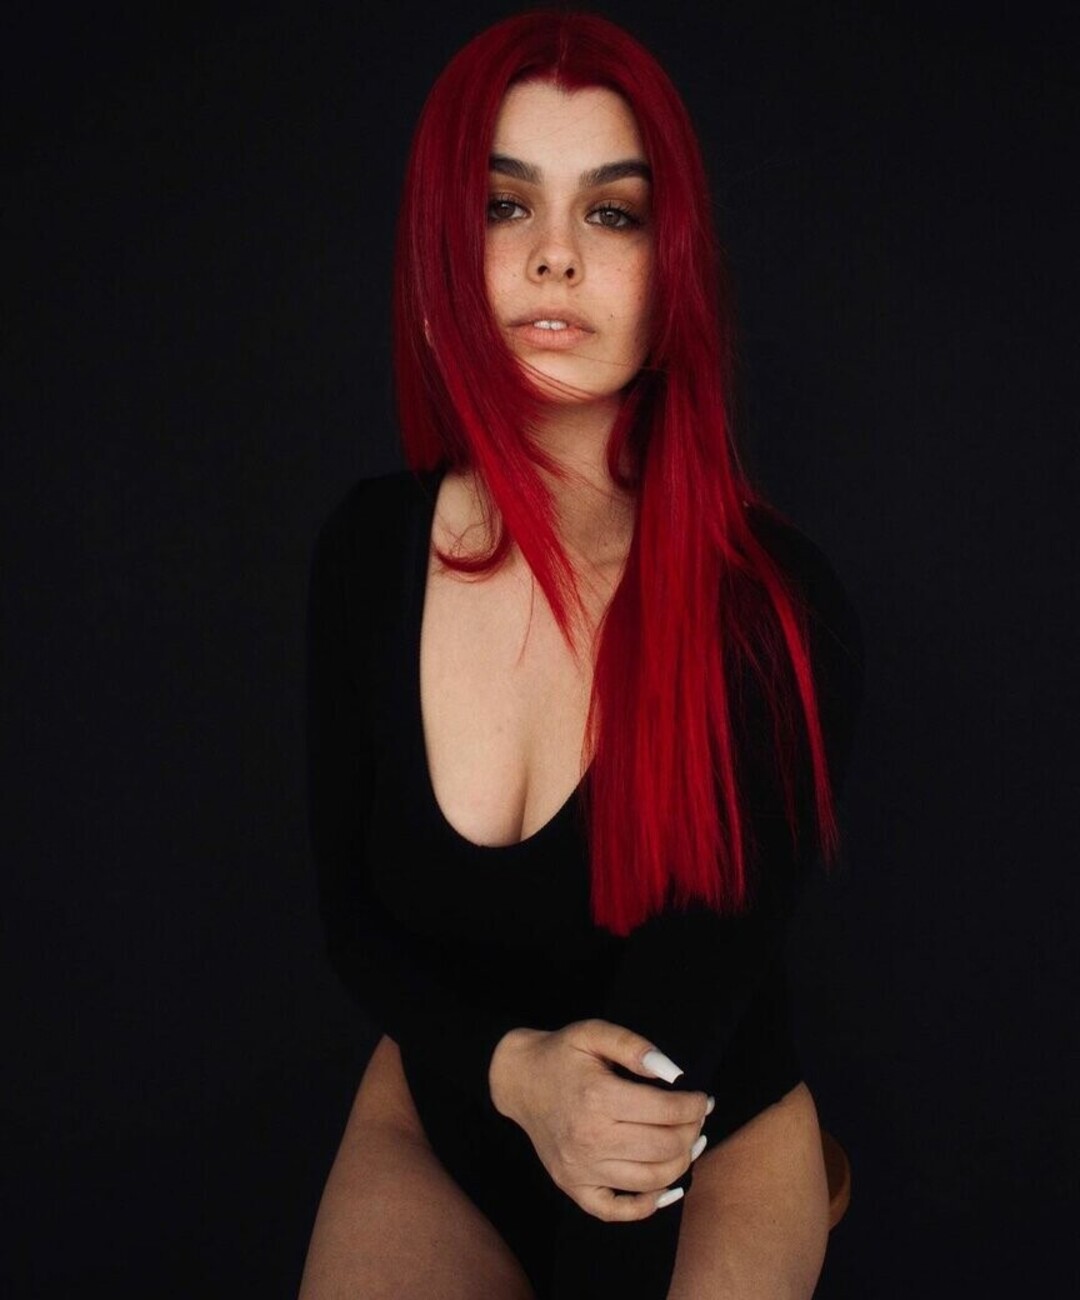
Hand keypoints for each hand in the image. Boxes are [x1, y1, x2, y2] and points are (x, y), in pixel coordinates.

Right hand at [488, 1019, 710, 1222]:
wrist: (519, 1080)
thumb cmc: (562, 1054)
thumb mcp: (594, 1033)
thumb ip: (634, 1046)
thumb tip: (673, 1073)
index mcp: (597, 1098)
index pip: (667, 1111)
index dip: (695, 1105)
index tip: (703, 1098)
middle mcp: (589, 1139)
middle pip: (664, 1147)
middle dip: (692, 1131)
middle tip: (697, 1117)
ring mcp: (580, 1169)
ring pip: (651, 1180)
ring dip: (681, 1163)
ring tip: (688, 1142)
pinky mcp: (573, 1187)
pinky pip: (617, 1211)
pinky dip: (648, 1205)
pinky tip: (665, 1187)